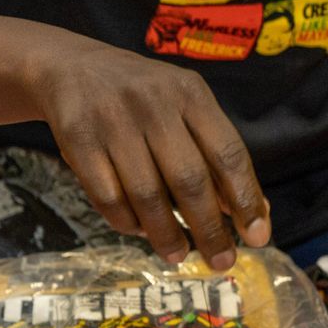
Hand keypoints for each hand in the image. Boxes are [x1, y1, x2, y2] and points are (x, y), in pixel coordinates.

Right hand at [29, 42, 269, 269]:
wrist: (69, 67)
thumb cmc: (141, 97)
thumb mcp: (184, 108)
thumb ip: (216, 155)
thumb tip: (254, 213)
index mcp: (190, 94)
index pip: (227, 153)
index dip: (245, 200)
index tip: (257, 237)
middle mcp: (154, 103)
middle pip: (189, 179)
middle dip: (209, 229)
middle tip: (222, 261)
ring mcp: (113, 121)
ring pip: (147, 194)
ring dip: (166, 234)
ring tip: (178, 255)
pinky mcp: (78, 139)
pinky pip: (108, 197)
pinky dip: (127, 222)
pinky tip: (140, 230)